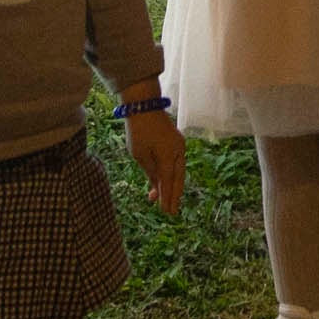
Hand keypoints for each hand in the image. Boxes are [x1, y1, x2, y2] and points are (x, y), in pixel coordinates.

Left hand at [120, 96, 186, 212]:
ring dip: (174, 186)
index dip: (167, 197)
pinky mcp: (177, 142)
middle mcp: (178, 152)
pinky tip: (166, 183)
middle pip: (178, 179)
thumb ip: (150, 172)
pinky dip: (172, 175)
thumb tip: (157, 189)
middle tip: (171, 213)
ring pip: (179, 172)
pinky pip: (177, 163)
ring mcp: (179, 146)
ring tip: (168, 201)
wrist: (144, 106)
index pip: (168, 181)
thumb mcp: (139, 155)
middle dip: (174, 196)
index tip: (166, 211)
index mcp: (167, 156)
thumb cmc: (138, 130)